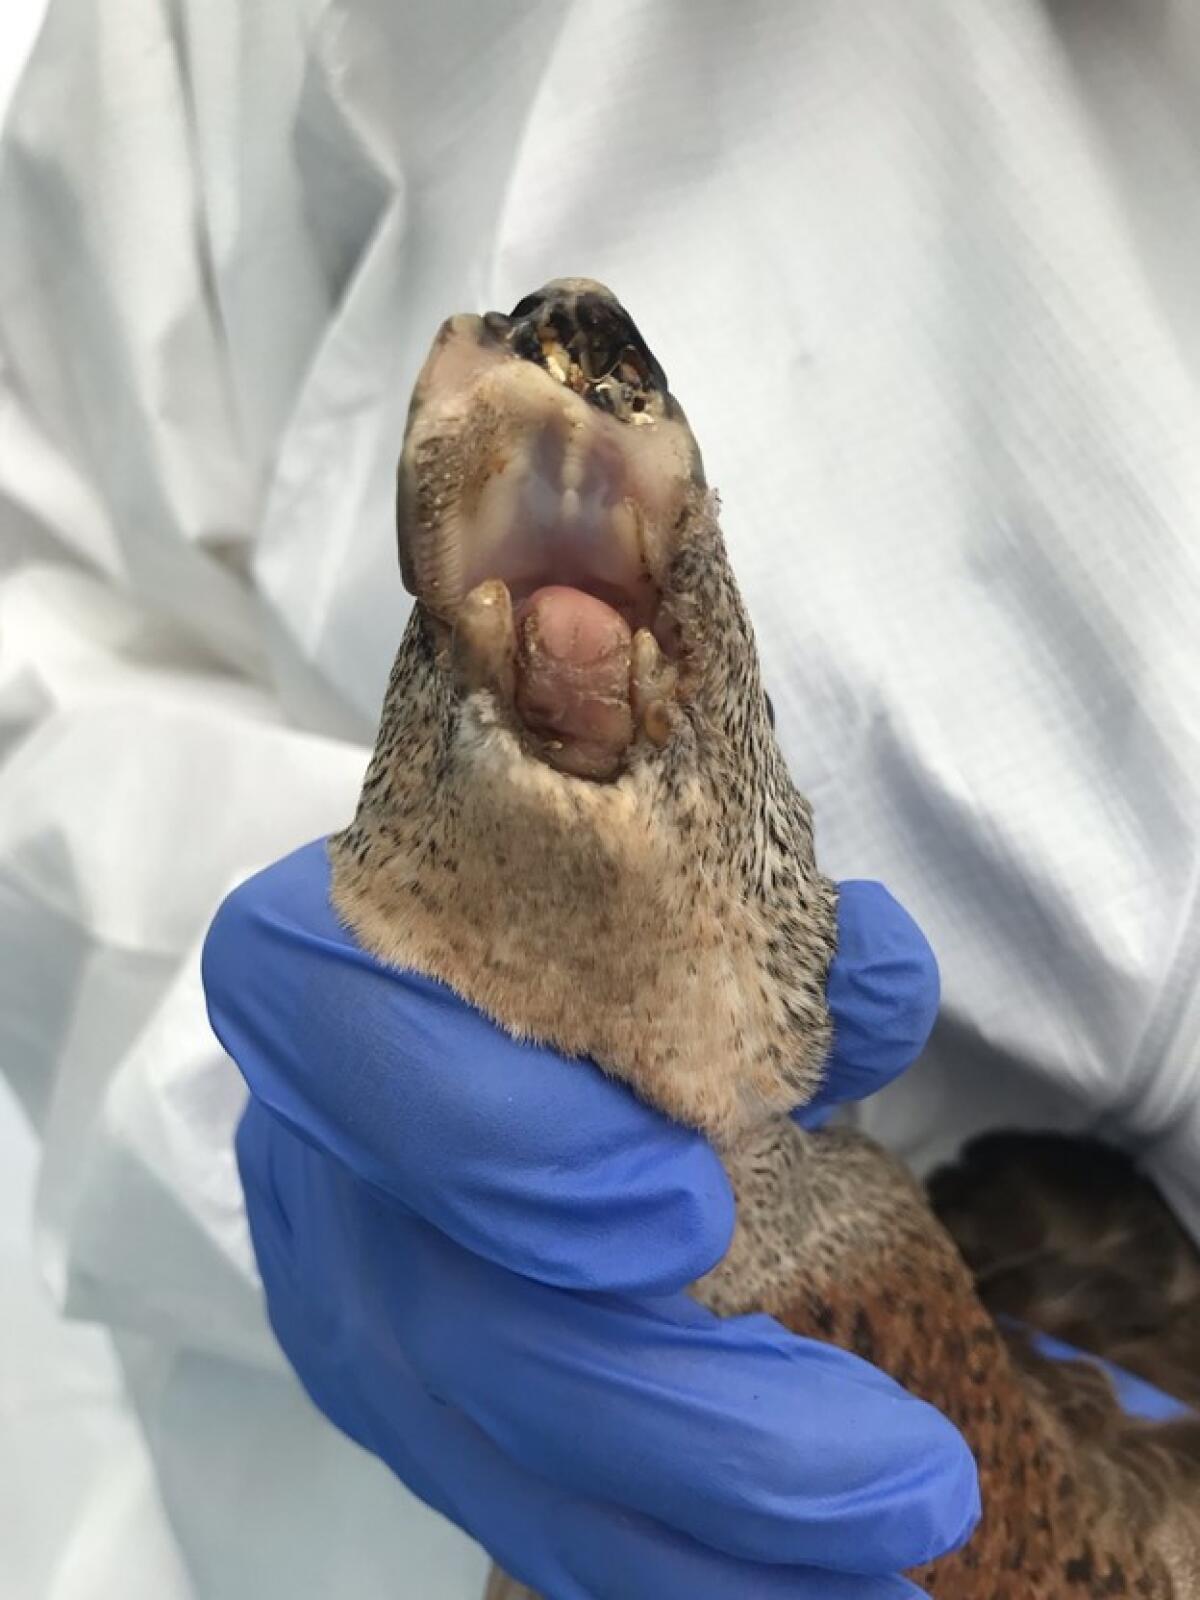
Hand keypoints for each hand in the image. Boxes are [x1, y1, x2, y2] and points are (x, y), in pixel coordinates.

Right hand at [203, 841, 977, 1598]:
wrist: (435, 984)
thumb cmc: (538, 913)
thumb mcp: (626, 888)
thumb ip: (748, 927)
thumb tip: (874, 980)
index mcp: (333, 971)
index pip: (353, 1047)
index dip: (500, 1140)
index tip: (696, 1202)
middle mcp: (316, 1152)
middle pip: (456, 1322)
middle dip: (685, 1424)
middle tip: (908, 1477)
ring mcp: (340, 1293)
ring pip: (485, 1463)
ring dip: (697, 1550)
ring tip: (891, 1585)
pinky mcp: (389, 1392)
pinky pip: (511, 1507)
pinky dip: (658, 1563)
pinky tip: (803, 1589)